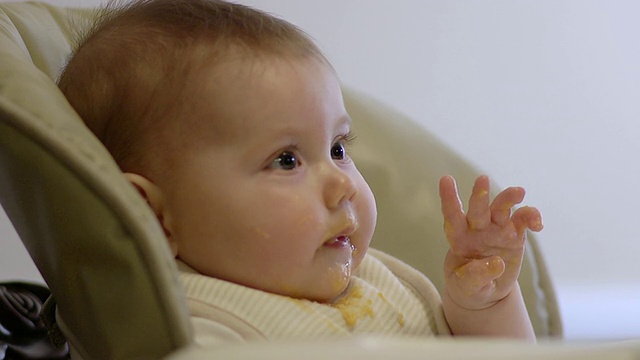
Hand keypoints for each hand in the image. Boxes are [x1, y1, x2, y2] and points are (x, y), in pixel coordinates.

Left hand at [439, 175, 542, 309]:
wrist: (486, 291)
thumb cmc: (469, 286)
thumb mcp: (466, 287)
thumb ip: (476, 276)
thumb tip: (496, 263)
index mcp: (459, 238)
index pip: (452, 216)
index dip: (449, 198)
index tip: (446, 179)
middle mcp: (477, 229)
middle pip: (478, 209)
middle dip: (480, 195)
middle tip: (483, 179)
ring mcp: (497, 229)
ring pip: (502, 208)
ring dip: (509, 198)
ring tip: (519, 192)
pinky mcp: (515, 235)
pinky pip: (524, 221)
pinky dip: (531, 217)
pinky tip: (537, 224)